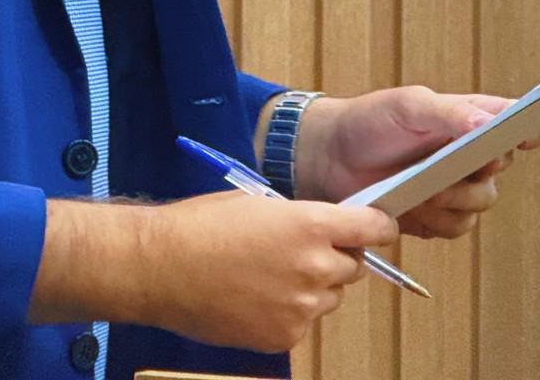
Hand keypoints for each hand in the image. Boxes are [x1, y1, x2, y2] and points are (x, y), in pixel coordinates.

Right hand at [28, 192, 396, 352]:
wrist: (162, 267)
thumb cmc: (202, 225)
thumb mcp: (258, 203)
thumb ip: (300, 218)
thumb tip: (323, 228)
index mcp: (311, 224)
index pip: (373, 228)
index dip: (377, 226)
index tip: (377, 227)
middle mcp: (316, 267)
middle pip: (354, 266)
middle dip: (337, 257)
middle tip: (301, 251)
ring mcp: (302, 307)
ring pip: (330, 298)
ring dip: (313, 287)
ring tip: (268, 276)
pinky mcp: (286, 336)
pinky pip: (303, 323)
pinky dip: (288, 312)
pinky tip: (254, 298)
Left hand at [291, 87, 539, 238]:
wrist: (329, 158)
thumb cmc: (369, 121)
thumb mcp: (408, 106)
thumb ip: (448, 113)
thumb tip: (487, 124)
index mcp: (467, 117)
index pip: (512, 121)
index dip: (531, 128)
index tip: (535, 134)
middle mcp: (468, 152)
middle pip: (500, 170)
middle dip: (475, 173)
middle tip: (449, 170)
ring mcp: (454, 185)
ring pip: (480, 204)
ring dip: (452, 200)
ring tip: (421, 191)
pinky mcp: (437, 215)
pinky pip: (455, 227)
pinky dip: (436, 221)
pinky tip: (412, 208)